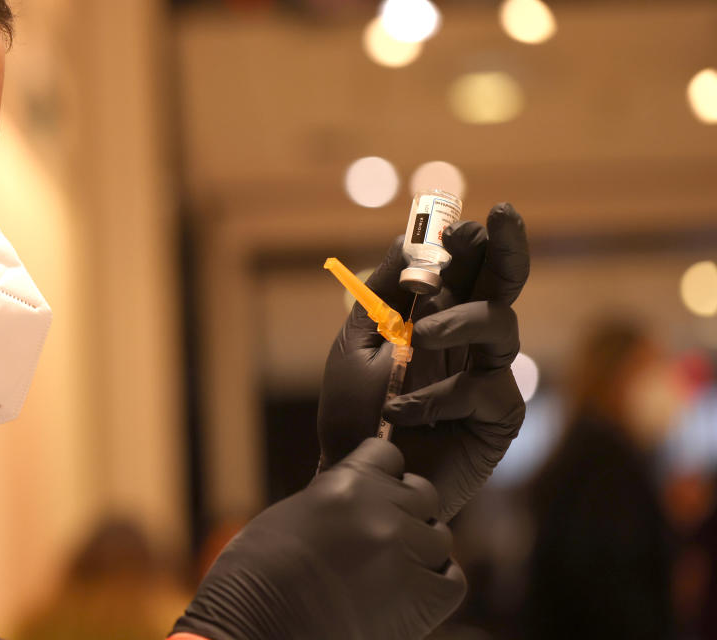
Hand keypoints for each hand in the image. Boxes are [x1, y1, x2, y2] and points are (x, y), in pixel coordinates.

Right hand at [172, 439, 465, 639]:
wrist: (255, 629)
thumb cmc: (257, 575)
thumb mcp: (294, 513)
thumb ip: (336, 496)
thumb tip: (365, 494)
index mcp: (345, 482)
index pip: (389, 454)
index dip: (382, 474)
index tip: (369, 496)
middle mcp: (381, 511)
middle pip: (423, 494)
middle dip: (405, 511)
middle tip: (378, 540)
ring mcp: (403, 554)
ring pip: (439, 537)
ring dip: (420, 551)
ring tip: (386, 572)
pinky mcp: (420, 600)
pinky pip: (451, 580)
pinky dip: (434, 585)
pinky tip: (405, 594)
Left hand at [317, 203, 528, 520]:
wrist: (356, 477)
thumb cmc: (353, 412)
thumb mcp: (358, 343)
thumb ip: (385, 292)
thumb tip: (410, 235)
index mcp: (436, 317)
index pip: (463, 268)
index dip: (465, 242)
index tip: (456, 222)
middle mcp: (469, 341)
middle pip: (501, 284)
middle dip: (505, 247)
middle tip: (502, 215)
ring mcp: (488, 376)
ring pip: (500, 326)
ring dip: (460, 321)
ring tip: (419, 335)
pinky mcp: (498, 417)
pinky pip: (485, 389)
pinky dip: (439, 395)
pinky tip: (401, 412)